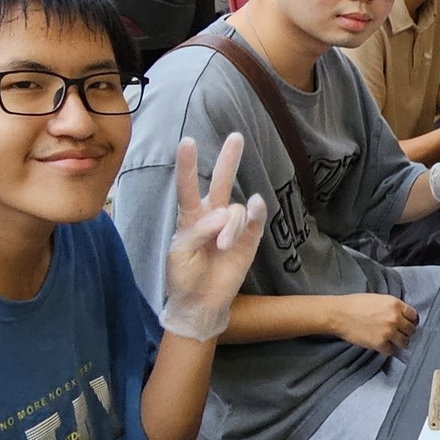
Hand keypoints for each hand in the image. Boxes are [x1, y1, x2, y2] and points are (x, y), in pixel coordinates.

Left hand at [161, 135, 266, 341]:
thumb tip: (224, 214)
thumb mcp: (180, 252)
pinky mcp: (249, 240)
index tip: (187, 141)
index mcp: (191, 217)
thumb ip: (199, 230)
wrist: (200, 303)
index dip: (188, 165)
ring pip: (237, 210)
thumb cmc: (184, 276)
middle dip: (229, 159)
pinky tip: (258, 205)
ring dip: (232, 225)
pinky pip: (256, 220)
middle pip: (222, 182)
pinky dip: (257, 212)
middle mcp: (213, 216)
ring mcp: (233, 227)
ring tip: (224, 246)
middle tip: (236, 137)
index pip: (188, 186)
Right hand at [331, 292, 418, 354]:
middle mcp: (395, 318)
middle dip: (405, 332)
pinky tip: (382, 345)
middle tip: (398, 333)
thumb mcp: (379, 299)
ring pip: (404, 342)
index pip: (414, 315)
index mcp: (395, 304)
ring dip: (398, 342)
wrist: (339, 314)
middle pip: (411, 330)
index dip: (410, 320)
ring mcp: (388, 332)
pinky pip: (391, 351)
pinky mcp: (380, 343)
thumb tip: (401, 316)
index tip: (406, 324)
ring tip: (391, 341)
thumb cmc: (355, 304)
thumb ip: (392, 307)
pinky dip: (387, 349)